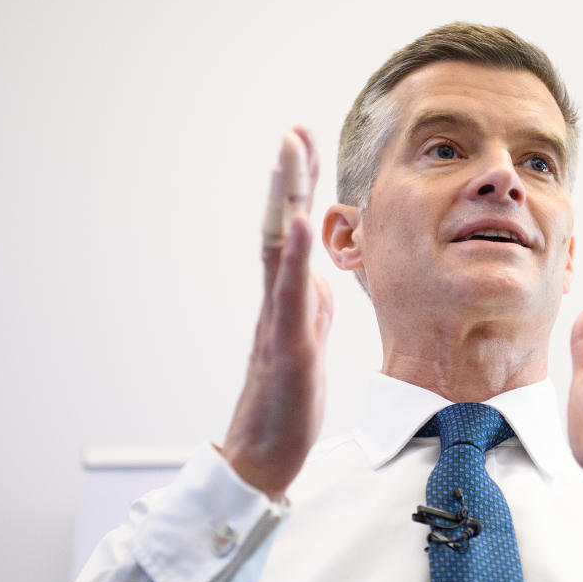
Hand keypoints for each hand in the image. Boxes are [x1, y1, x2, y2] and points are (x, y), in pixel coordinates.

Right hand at [221, 126, 332, 501]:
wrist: (266, 451)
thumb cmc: (287, 396)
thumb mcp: (306, 335)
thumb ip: (309, 299)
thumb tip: (316, 269)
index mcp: (287, 295)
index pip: (293, 229)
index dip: (300, 186)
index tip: (306, 142)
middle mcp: (277, 299)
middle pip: (280, 225)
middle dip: (289, 176)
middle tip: (294, 129)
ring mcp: (277, 320)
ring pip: (277, 249)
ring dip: (286, 199)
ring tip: (291, 154)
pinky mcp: (286, 346)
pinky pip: (288, 296)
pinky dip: (295, 256)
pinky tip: (302, 222)